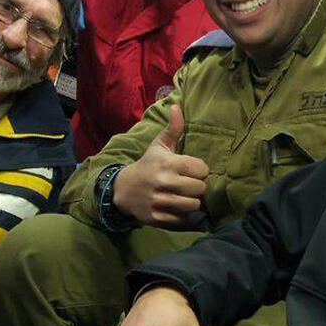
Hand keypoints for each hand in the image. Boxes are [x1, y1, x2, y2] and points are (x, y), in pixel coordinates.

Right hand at [112, 105, 209, 226]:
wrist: (123, 189)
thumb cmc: (148, 165)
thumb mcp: (158, 146)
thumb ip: (173, 128)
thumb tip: (176, 105)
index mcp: (168, 163)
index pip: (202, 169)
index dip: (200, 170)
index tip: (192, 170)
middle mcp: (164, 182)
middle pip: (200, 189)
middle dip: (197, 187)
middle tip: (189, 185)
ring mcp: (159, 201)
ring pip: (193, 205)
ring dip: (191, 202)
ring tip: (184, 196)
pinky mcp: (156, 217)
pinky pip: (181, 220)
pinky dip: (182, 216)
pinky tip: (175, 208)